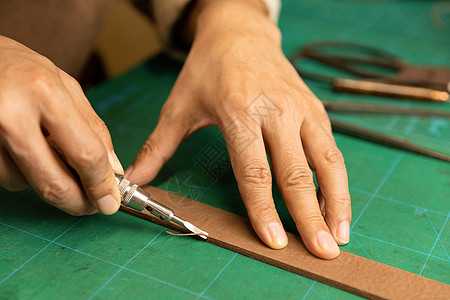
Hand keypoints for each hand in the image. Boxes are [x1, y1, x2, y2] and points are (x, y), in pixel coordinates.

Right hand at [0, 36, 122, 214]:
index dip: (102, 184)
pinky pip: (7, 179)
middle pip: (55, 184)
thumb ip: (92, 127)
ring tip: (47, 152)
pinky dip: (23, 174)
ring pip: (27, 185)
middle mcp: (11, 116)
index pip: (86, 154)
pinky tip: (24, 150)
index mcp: (44, 93)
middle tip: (90, 205)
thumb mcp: (64, 86)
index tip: (110, 201)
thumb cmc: (21, 69)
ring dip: (47, 181)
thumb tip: (112, 171)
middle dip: (79, 202)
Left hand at [126, 1, 350, 258]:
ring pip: (327, 161)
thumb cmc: (208, 70)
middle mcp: (277, 111)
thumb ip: (159, 146)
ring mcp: (301, 109)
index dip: (265, 209)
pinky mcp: (316, 108)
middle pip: (296, 172)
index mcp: (239, 111)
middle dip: (310, 216)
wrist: (239, 33)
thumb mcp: (179, 106)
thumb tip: (133, 180)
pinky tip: (335, 204)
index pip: (254, 171)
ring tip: (339, 235)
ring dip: (337, 201)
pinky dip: (337, 180)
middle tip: (321, 251)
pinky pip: (331, 148)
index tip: (275, 241)